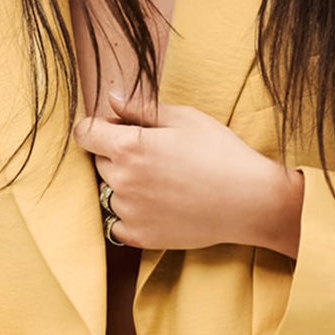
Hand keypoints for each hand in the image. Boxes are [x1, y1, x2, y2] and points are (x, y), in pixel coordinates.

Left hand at [74, 87, 304, 256]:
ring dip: (124, 184)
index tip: (114, 128)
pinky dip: (131, 214)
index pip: (85, 133)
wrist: (250, 201)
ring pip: (109, 192)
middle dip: (116, 154)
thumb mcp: (184, 119)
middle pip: (99, 161)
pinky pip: (118, 223)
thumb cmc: (221, 153)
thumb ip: (140, 108)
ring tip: (162, 182)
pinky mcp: (140, 237)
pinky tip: (158, 205)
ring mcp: (130, 213)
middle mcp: (123, 181)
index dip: (97, 127)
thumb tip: (110, 98)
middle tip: (154, 154)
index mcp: (129, 147)